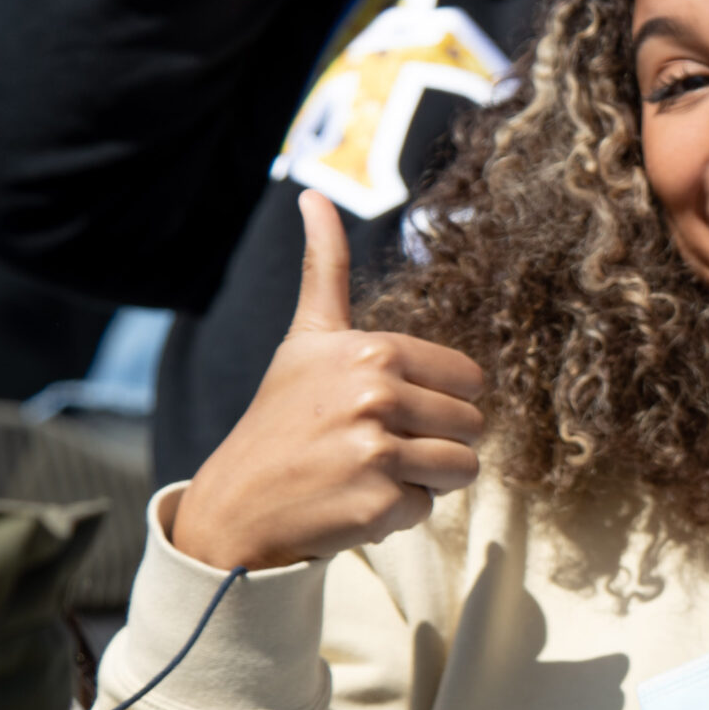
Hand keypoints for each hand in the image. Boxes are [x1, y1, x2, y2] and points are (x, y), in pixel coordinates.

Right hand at [171, 192, 485, 570]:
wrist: (235, 504)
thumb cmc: (282, 418)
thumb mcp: (306, 339)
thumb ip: (325, 269)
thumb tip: (313, 195)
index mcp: (373, 351)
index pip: (469, 380)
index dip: (438, 400)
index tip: (388, 408)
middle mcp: (377, 395)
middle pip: (472, 426)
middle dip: (434, 442)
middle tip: (373, 445)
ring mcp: (376, 451)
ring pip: (462, 468)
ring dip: (424, 480)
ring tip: (367, 472)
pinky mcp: (377, 504)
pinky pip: (429, 508)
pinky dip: (397, 514)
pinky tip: (352, 503)